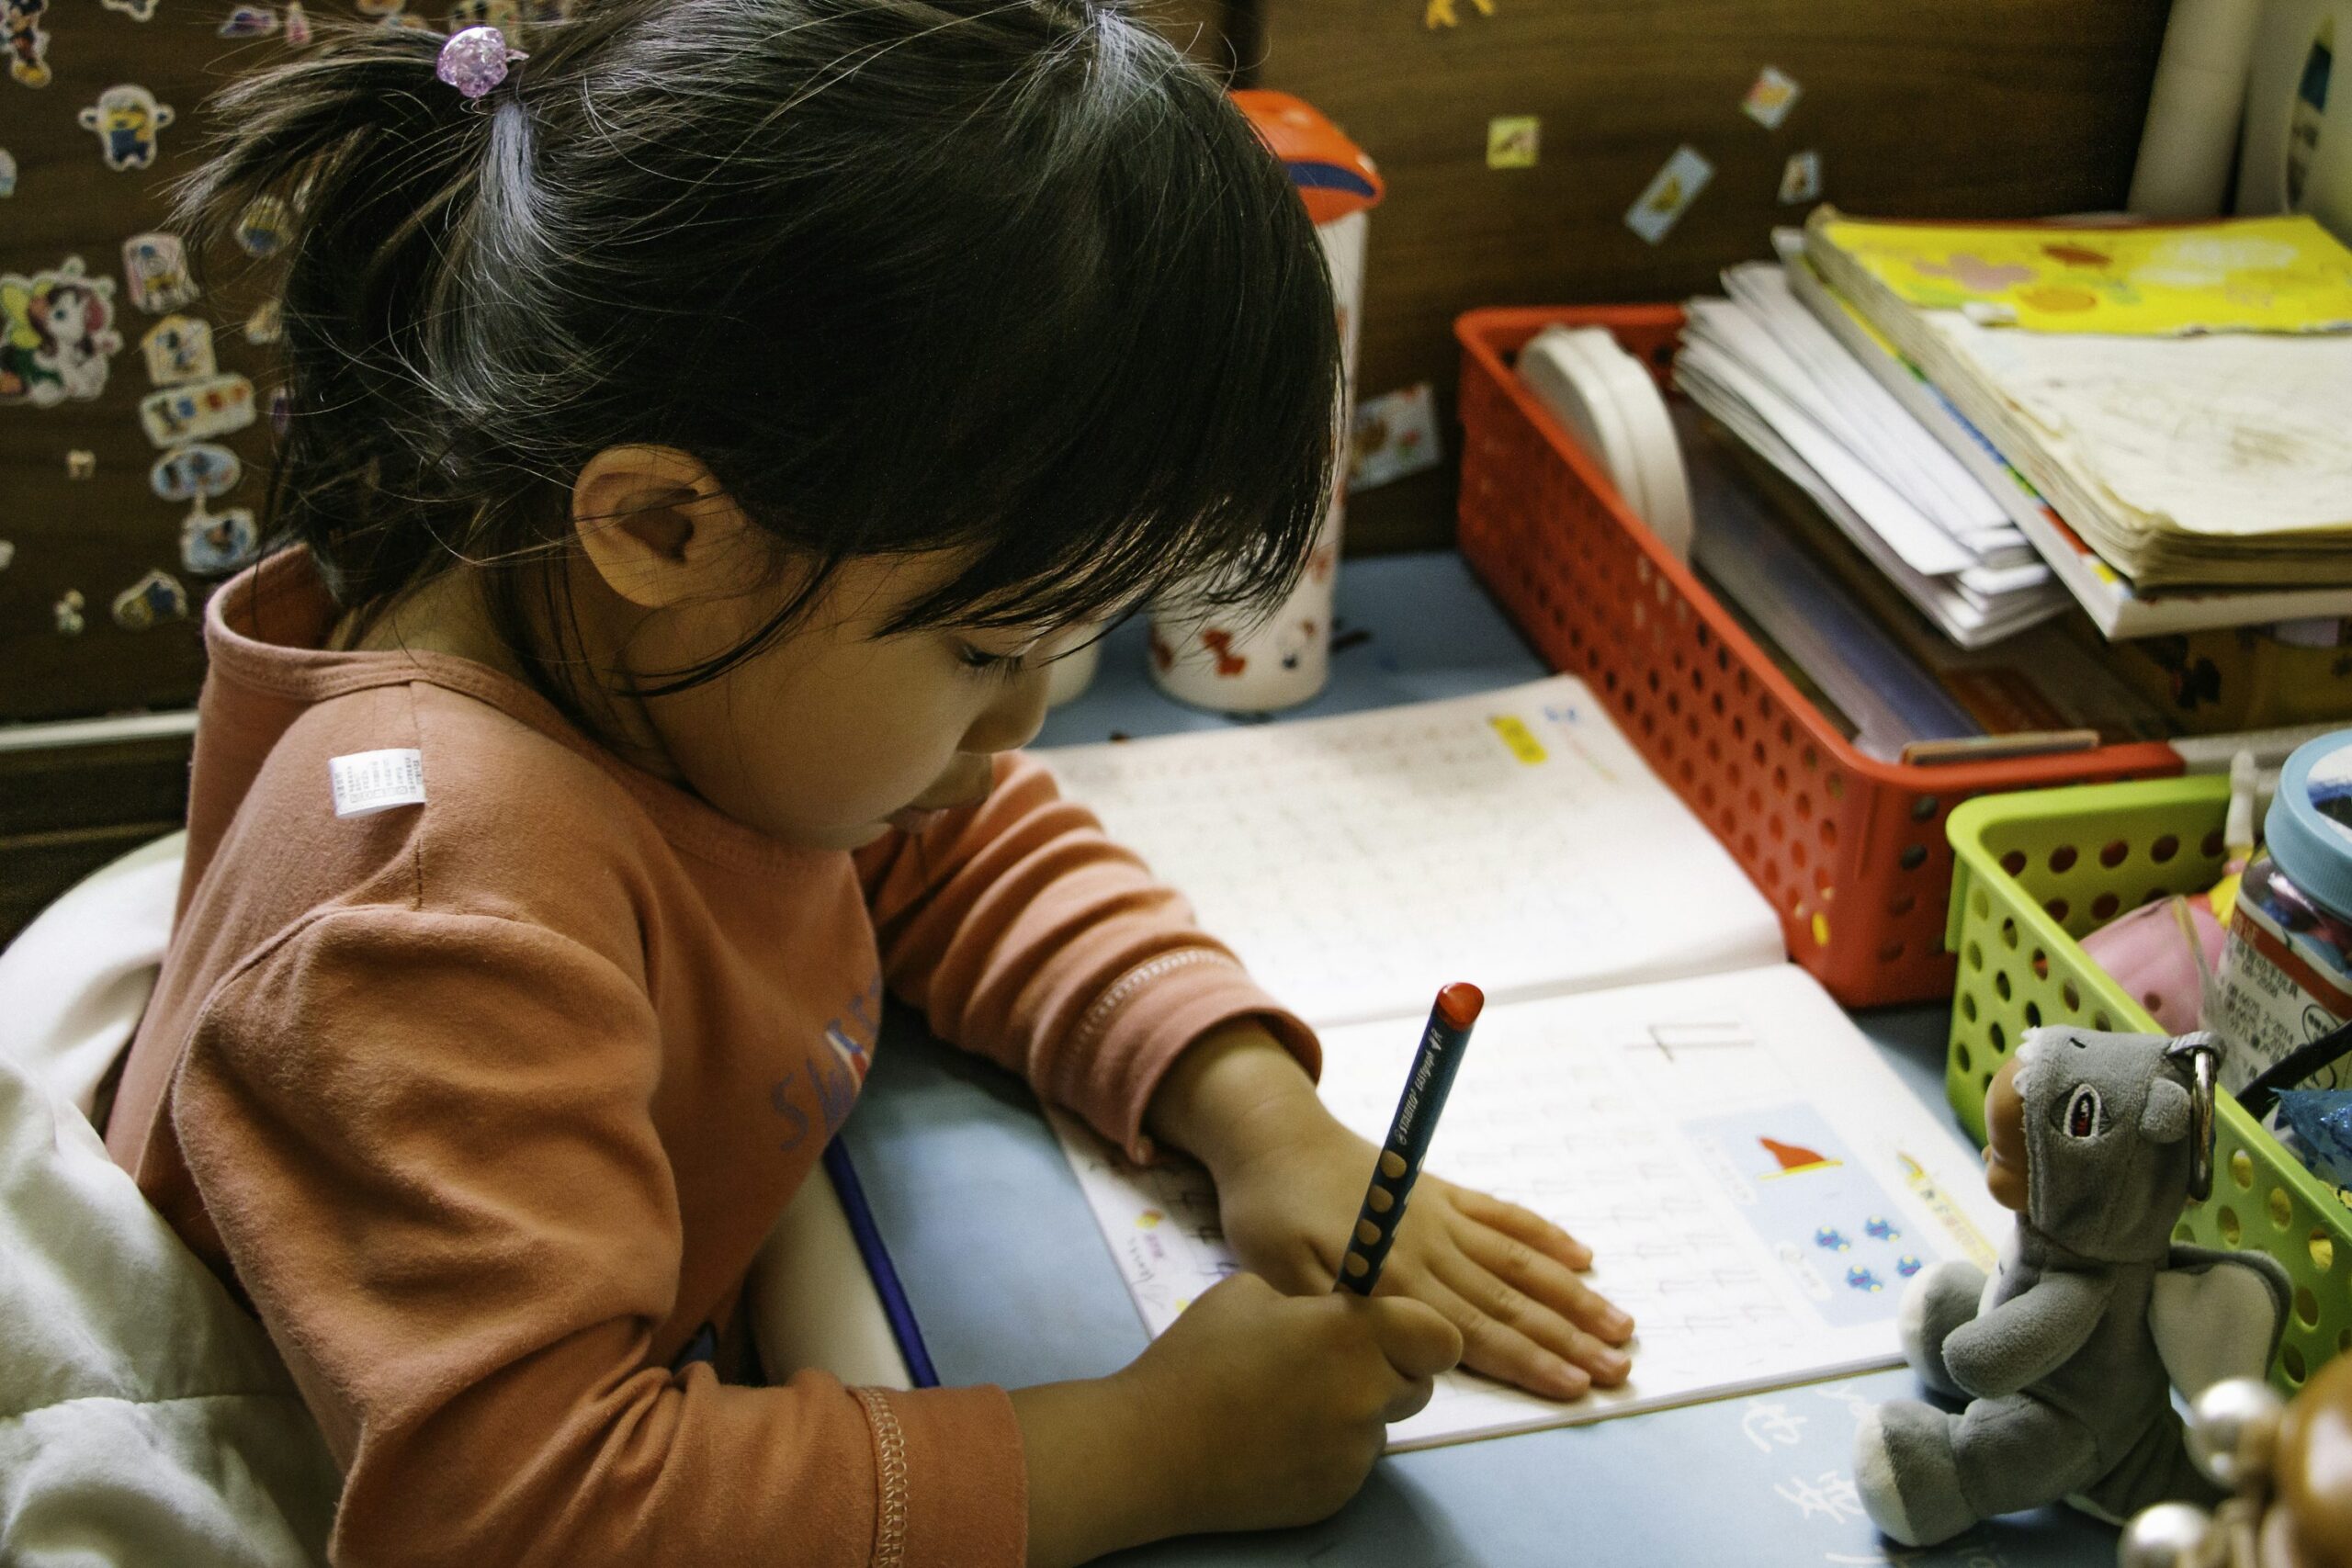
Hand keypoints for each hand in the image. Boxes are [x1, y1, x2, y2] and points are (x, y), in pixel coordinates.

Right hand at [1011, 1273, 1460, 1566]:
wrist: (1152, 1448)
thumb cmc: (1198, 1357)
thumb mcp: (1249, 1292)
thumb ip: (1310, 1300)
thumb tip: (1332, 1312)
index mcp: (1352, 1336)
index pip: (1440, 1338)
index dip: (1420, 1333)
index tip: (1391, 1333)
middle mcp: (1367, 1396)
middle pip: (1417, 1385)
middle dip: (1387, 1371)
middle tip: (1329, 1366)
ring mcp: (1355, 1455)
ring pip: (1380, 1426)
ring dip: (1354, 1412)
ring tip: (1289, 1405)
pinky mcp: (1336, 1495)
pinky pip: (1350, 1464)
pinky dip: (1326, 1451)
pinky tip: (1275, 1442)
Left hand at [1148, 1022, 1634, 1402]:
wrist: (1272, 1135)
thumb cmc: (1267, 1211)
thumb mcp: (1276, 1273)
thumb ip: (1333, 1312)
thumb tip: (1389, 1348)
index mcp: (1392, 1275)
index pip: (1473, 1329)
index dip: (1528, 1360)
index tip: (1575, 1386)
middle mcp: (1429, 1245)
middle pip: (1510, 1302)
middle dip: (1570, 1339)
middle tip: (1621, 1369)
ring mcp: (1440, 1215)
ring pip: (1519, 1263)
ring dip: (1572, 1296)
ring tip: (1622, 1325)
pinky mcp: (1440, 1191)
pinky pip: (1503, 1214)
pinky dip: (1544, 1235)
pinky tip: (1581, 1256)